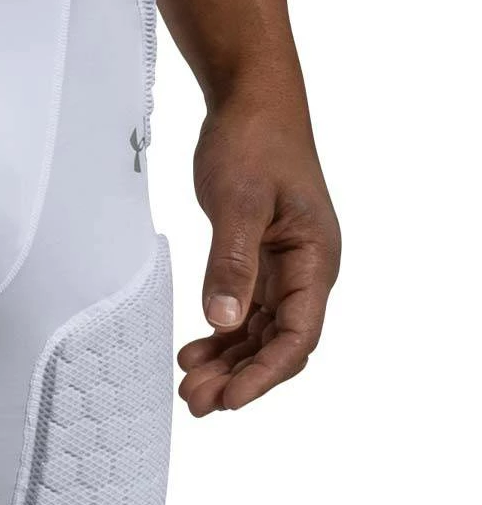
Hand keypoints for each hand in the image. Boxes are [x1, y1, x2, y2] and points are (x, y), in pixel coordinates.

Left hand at [178, 92, 339, 415]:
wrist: (251, 102)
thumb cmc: (254, 142)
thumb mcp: (238, 202)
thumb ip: (231, 262)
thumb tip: (224, 321)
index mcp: (315, 259)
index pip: (298, 334)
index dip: (265, 372)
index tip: (231, 398)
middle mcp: (306, 269)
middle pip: (279, 342)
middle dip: (240, 376)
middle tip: (196, 402)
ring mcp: (283, 266)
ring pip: (261, 331)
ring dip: (228, 362)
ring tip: (189, 386)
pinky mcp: (259, 259)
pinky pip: (246, 310)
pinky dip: (222, 334)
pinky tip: (194, 351)